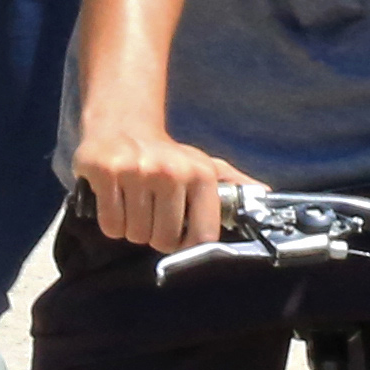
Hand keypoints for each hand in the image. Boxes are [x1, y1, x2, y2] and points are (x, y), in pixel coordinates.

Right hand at [74, 112, 246, 256]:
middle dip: (154, 235)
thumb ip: (232, 183)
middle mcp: (170, 171)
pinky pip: (110, 224)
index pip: (202, 236)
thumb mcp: (202, 164)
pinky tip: (116, 200)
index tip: (178, 239)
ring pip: (135, 234)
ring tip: (133, 205)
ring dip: (131, 229)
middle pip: (163, 239)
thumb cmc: (164, 152)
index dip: (187, 245)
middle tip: (149, 215)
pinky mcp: (105, 171)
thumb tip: (263, 195)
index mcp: (200, 173)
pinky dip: (111, 221)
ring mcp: (136, 171)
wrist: (121, 124)